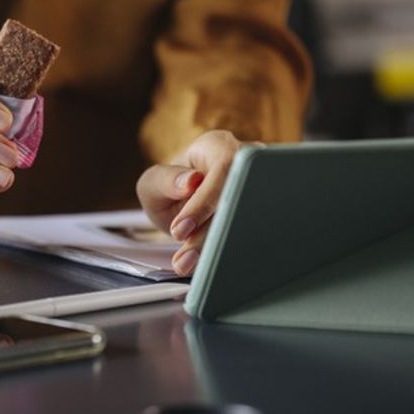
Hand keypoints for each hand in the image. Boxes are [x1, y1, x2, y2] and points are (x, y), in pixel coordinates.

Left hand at [136, 130, 244, 275]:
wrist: (181, 205)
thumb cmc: (169, 188)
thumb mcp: (153, 182)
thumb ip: (164, 179)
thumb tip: (190, 182)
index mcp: (218, 146)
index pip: (223, 169)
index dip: (205, 202)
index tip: (181, 229)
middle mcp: (245, 162)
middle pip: (239, 197)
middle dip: (210, 234)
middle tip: (184, 258)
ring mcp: (257, 187)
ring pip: (248, 219)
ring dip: (218, 248)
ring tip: (189, 265)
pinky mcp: (260, 213)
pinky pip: (251, 234)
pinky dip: (228, 253)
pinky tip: (208, 268)